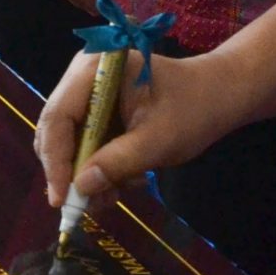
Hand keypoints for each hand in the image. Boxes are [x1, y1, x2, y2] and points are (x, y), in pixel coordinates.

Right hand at [33, 46, 243, 207]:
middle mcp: (83, 77)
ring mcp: (89, 92)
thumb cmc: (193, 109)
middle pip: (56, 130)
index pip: (58, 116)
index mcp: (95, 69)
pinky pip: (85, 143)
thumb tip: (79, 188)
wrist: (218, 95)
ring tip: (117, 194)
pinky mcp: (98, 109)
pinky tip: (127, 180)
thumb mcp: (158, 141)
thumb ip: (117, 163)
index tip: (62, 199)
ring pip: (68, 142)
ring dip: (88, 174)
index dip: (56, 160)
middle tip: (87, 205)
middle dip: (70, 171)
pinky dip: (99, 167)